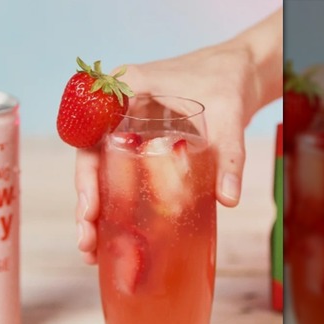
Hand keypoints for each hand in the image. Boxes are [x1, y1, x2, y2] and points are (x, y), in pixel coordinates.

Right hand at [75, 8, 282, 263]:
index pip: (92, 137)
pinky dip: (115, 205)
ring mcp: (126, 130)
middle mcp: (117, 111)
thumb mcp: (228, 117)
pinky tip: (114, 239)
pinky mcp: (139, 146)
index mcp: (125, 91)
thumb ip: (229, 156)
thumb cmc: (226, 81)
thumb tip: (229, 199)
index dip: (86, 176)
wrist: (237, 70)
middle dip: (86, 206)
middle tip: (87, 244)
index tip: (90, 209)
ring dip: (95, 212)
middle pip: (91, 162)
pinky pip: (120, 176)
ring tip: (92, 253)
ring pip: (101, 174)